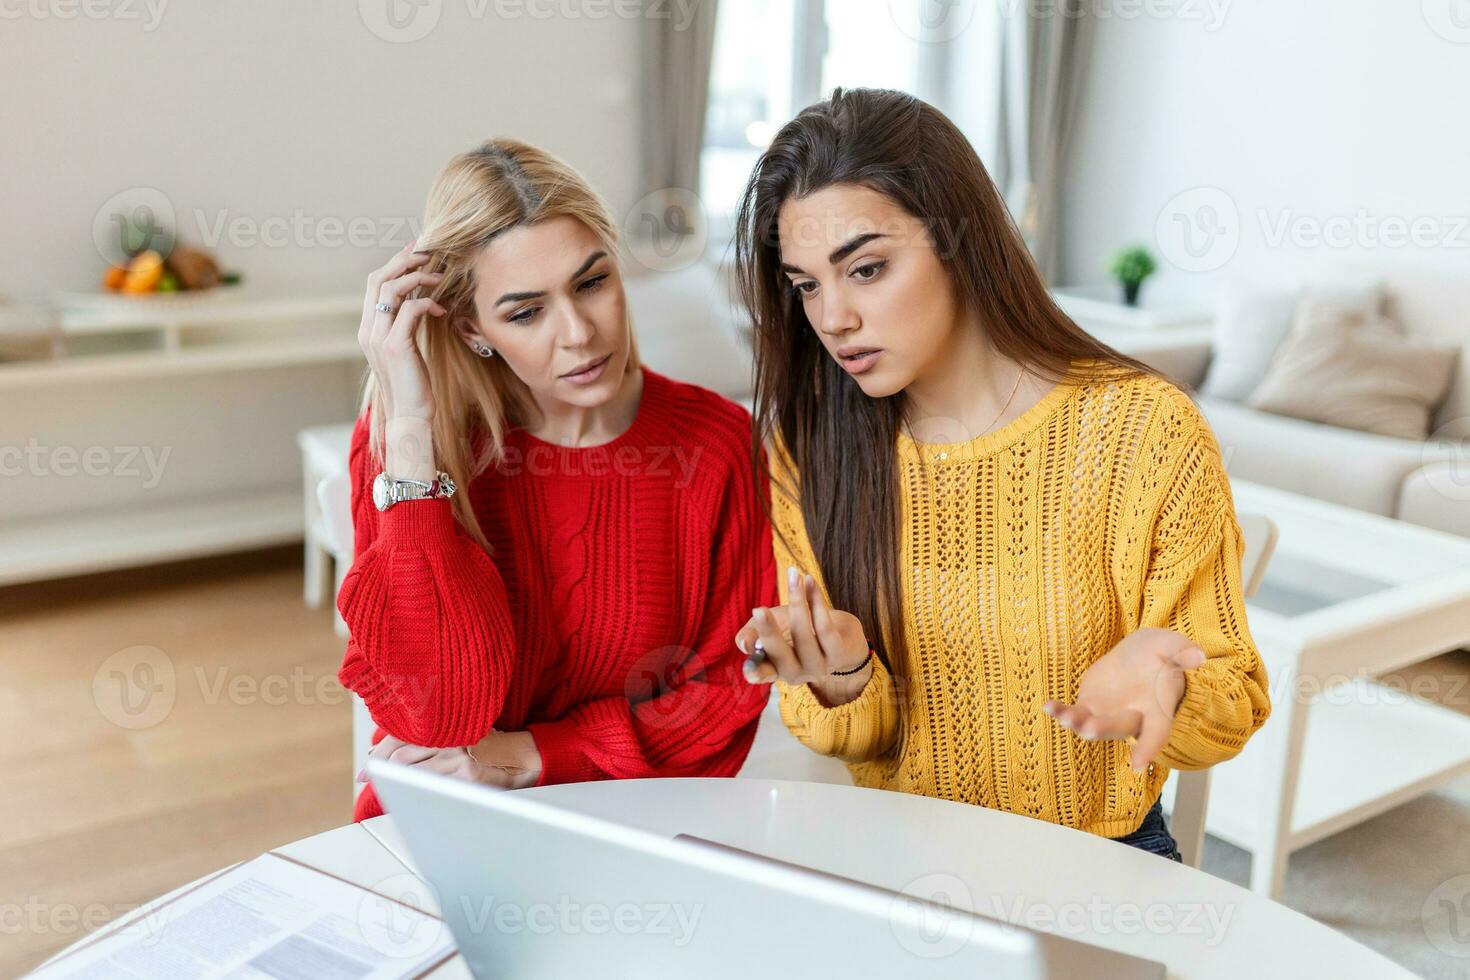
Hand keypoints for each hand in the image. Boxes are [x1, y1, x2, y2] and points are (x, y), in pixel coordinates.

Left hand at [357, 729, 541, 789]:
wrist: (524, 758)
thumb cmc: (490, 746)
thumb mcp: (461, 730)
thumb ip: (434, 735)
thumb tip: (393, 747)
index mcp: (446, 724)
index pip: (402, 736)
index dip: (380, 753)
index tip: (368, 767)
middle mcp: (449, 738)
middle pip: (401, 756)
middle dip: (381, 771)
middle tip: (368, 780)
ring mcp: (457, 759)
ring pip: (412, 774)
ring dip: (395, 785)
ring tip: (386, 790)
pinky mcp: (467, 778)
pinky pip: (432, 789)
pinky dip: (416, 794)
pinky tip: (410, 799)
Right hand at [360, 240, 445, 478]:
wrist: (410, 418)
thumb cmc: (414, 387)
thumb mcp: (407, 352)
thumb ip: (406, 327)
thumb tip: (420, 304)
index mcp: (369, 330)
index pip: (373, 285)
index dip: (393, 263)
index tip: (415, 252)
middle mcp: (368, 331)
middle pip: (378, 279)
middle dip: (403, 260)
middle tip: (428, 252)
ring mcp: (379, 338)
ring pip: (391, 289)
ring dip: (417, 277)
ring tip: (439, 277)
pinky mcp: (395, 346)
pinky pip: (410, 309)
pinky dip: (427, 303)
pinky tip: (440, 310)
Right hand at [734, 566, 871, 705]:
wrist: (841, 635)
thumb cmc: (796, 630)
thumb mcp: (769, 629)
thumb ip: (751, 635)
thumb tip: (744, 644)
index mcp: (775, 669)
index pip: (762, 674)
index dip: (755, 672)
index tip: (749, 668)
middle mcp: (796, 673)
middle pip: (780, 655)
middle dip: (769, 632)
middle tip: (759, 610)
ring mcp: (818, 666)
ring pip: (804, 636)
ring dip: (797, 602)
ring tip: (793, 575)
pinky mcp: (839, 655)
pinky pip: (825, 626)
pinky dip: (816, 600)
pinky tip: (810, 581)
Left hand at [1042, 627, 1206, 772]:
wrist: (1138, 652)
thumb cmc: (1160, 654)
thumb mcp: (1172, 646)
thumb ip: (1182, 652)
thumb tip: (1198, 658)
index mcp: (1158, 710)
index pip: (1156, 734)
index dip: (1148, 749)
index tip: (1138, 767)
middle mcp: (1132, 717)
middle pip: (1118, 728)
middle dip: (1103, 729)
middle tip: (1088, 728)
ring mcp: (1108, 714)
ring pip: (1091, 725)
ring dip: (1077, 723)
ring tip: (1064, 716)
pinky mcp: (1089, 706)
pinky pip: (1072, 713)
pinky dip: (1060, 712)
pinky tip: (1048, 706)